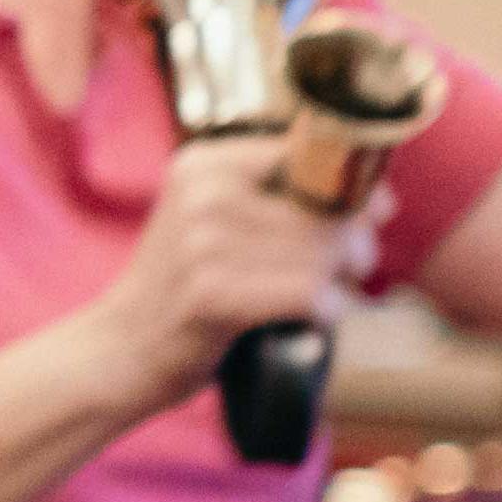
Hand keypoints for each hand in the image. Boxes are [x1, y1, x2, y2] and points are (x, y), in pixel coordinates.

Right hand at [92, 135, 377, 412]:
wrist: (122, 347)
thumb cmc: (184, 285)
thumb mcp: (211, 219)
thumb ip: (277, 198)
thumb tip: (379, 197)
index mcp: (202, 164)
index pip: (307, 154)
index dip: (353, 184)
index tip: (374, 210)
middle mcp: (201, 194)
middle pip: (323, 210)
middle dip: (356, 243)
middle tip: (354, 268)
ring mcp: (203, 245)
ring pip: (322, 253)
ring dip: (343, 281)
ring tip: (332, 295)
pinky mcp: (213, 296)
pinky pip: (308, 294)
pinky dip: (326, 310)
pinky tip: (316, 318)